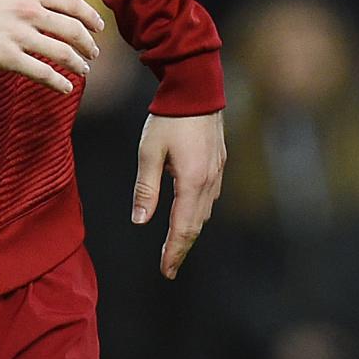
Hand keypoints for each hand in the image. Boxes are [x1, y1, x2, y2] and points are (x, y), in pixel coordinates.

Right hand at [0, 0, 104, 94]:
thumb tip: (48, 5)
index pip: (73, 4)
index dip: (91, 17)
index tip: (99, 27)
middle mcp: (30, 12)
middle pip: (73, 30)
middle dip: (89, 44)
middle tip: (93, 53)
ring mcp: (20, 36)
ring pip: (62, 53)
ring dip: (78, 64)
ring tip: (83, 70)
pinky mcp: (8, 58)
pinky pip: (42, 73)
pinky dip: (59, 82)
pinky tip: (66, 87)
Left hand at [133, 110, 224, 278]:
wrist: (196, 87)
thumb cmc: (169, 118)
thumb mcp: (149, 153)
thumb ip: (145, 189)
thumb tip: (140, 221)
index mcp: (192, 182)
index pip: (182, 228)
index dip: (174, 252)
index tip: (166, 271)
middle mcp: (209, 181)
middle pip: (196, 225)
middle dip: (182, 247)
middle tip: (170, 267)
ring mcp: (217, 171)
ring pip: (204, 212)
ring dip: (190, 230)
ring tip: (177, 245)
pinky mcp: (218, 161)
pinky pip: (209, 196)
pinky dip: (198, 212)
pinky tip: (189, 213)